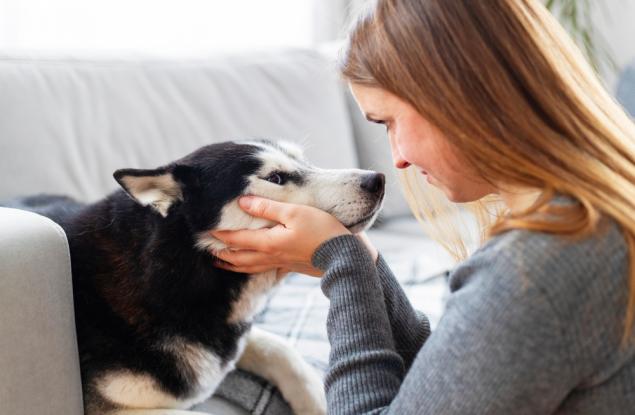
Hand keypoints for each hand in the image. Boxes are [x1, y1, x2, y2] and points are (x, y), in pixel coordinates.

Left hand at [211, 196, 350, 276]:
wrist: (346, 258)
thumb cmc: (322, 231)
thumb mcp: (295, 212)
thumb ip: (268, 207)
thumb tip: (243, 201)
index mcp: (269, 243)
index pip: (237, 239)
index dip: (220, 235)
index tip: (205, 231)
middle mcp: (271, 256)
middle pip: (239, 258)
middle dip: (221, 255)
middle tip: (207, 251)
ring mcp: (282, 264)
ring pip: (250, 267)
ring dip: (233, 265)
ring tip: (222, 263)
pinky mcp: (292, 267)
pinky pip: (265, 269)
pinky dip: (253, 268)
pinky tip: (255, 266)